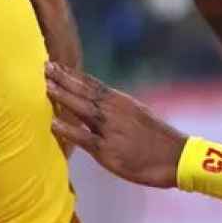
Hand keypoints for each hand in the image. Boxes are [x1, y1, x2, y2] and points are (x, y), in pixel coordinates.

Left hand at [44, 62, 183, 187]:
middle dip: (64, 79)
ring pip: (83, 109)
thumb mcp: (138, 115)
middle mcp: (115, 112)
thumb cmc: (157, 140)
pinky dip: (68, 130)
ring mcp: (110, 130)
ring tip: (46, 86)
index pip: (92, 85)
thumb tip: (101, 105)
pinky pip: (84, 138)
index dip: (72, 74)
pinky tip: (53, 124)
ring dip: (63, 97)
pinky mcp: (108, 150)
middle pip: (85, 92)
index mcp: (121, 102)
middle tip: (45, 67)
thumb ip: (118, 110)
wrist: (176, 157)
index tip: (55, 64)